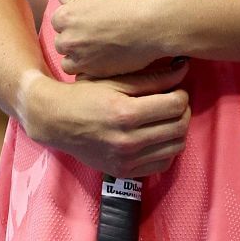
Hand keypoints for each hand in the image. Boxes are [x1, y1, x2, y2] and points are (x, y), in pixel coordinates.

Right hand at [17, 63, 190, 179]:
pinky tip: (158, 136)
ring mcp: (126, 160)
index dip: (182, 94)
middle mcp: (127, 141)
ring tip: (167, 119)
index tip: (176, 90)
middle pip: (179, 127)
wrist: (56, 122)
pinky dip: (167, 150)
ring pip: (175, 147)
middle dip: (183, 111)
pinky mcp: (124, 172)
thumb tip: (183, 68)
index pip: (175, 105)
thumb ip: (153, 77)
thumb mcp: (116, 80)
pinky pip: (162, 164)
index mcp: (125, 113)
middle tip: (174, 103)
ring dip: (178, 131)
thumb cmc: (85, 95)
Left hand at [50, 0, 178, 78]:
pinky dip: (91, 70)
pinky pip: (82, 75)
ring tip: (99, 51)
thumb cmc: (131, 5)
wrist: (154, 25)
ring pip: (68, 62)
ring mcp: (80, 58)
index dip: (73, 22)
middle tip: (96, 36)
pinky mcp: (95, 73)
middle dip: (75, 41)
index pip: (57, 22)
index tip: (87, 23)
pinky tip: (105, 60)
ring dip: (79, 59)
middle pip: (61, 43)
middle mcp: (68, 38)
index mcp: (66, 16)